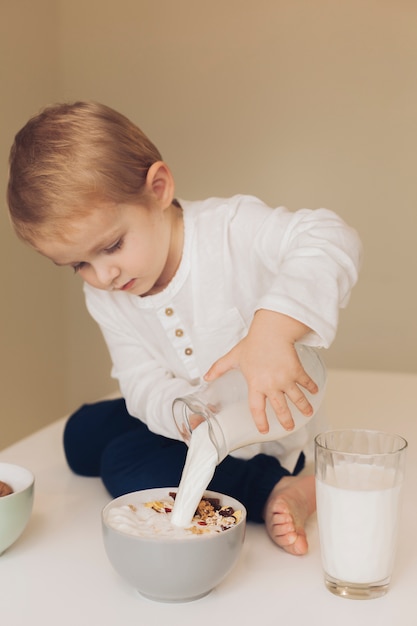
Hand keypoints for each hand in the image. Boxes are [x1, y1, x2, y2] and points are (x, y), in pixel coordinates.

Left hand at [204, 310, 317, 432]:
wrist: (271, 331)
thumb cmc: (253, 343)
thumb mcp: (233, 357)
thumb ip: (219, 368)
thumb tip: (206, 377)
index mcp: (256, 385)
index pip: (257, 409)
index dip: (261, 421)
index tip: (264, 430)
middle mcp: (272, 386)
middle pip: (281, 408)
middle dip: (286, 420)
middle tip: (289, 427)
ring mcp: (286, 379)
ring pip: (297, 399)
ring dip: (303, 407)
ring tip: (307, 413)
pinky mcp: (297, 371)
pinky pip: (306, 382)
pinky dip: (312, 388)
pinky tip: (314, 391)